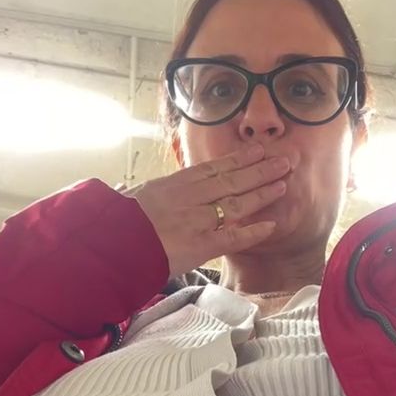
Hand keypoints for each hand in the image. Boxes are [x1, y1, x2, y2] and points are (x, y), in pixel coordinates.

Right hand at [119, 143, 289, 275]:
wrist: (110, 244)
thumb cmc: (115, 225)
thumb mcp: (129, 200)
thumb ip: (144, 196)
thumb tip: (134, 192)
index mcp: (172, 185)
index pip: (212, 168)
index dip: (238, 159)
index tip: (257, 150)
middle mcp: (189, 197)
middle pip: (231, 180)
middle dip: (260, 170)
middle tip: (285, 160)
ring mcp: (197, 219)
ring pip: (237, 203)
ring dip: (262, 193)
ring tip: (284, 183)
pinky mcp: (201, 244)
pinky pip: (233, 237)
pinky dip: (253, 231)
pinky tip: (271, 225)